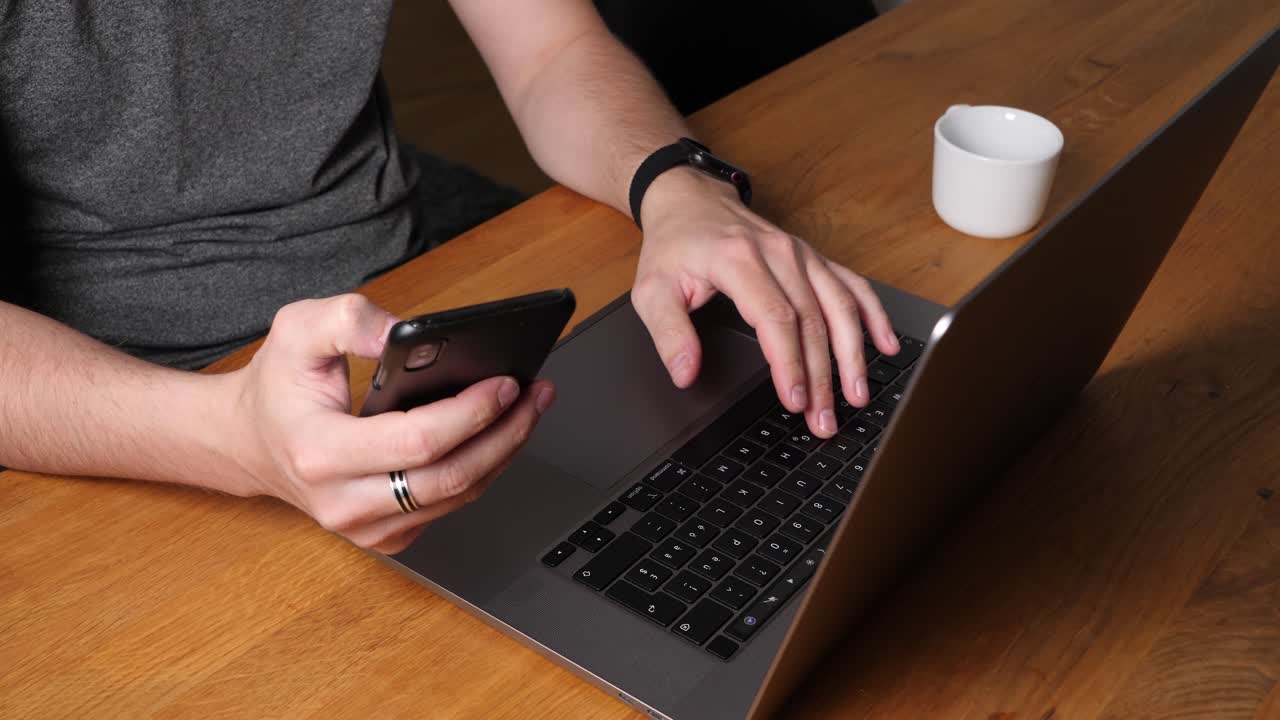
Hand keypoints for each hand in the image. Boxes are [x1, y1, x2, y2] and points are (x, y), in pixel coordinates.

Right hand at [224, 294, 554, 553]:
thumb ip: (348, 318)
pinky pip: (448, 507)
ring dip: (503, 452)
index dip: (471, 414)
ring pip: (457, 498)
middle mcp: (342, 501)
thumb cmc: (279, 385)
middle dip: (505, 434)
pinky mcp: (385, 536)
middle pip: (450, 479)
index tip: (506, 383)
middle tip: (535, 395)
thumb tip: (400, 331)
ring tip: (530, 407)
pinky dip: (482, 471)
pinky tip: (498, 436)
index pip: (417, 442)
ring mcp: (365, 527)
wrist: (250, 441)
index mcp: (320, 452)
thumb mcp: (298, 328)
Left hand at [631, 168, 899, 438]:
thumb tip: (685, 373)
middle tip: (824, 419)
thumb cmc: (674, 245)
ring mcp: (801, 254)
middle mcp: (778, 253)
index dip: (790, 363)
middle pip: (813, 321)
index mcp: (739, 260)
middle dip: (823, 376)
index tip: (795, 399)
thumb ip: (668, 334)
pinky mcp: (812, 257)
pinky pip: (852, 285)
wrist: (689, 200)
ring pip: (840, 306)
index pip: (776, 319)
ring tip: (857, 395)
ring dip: (853, 354)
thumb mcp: (651, 289)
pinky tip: (886, 344)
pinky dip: (873, 315)